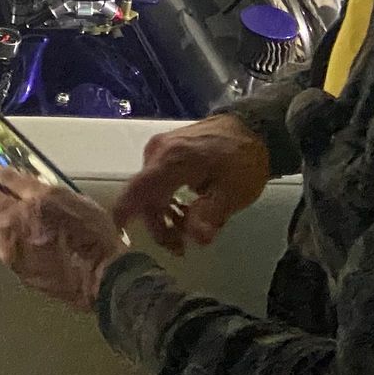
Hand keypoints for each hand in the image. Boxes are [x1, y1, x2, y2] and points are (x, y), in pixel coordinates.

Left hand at [0, 171, 128, 312]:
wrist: (107, 280)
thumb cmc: (85, 235)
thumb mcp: (57, 196)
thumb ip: (24, 185)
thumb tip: (3, 174)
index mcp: (9, 223)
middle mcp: (7, 246)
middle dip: (9, 201)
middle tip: (30, 192)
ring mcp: (20, 266)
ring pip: (14, 235)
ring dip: (25, 224)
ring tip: (53, 219)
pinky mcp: (34, 281)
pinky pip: (28, 253)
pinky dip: (36, 242)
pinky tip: (59, 241)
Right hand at [112, 113, 269, 254]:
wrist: (252, 125)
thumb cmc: (243, 158)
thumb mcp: (233, 193)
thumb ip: (209, 216)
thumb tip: (195, 239)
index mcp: (170, 162)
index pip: (136, 191)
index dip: (124, 215)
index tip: (121, 240)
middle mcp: (156, 153)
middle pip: (144, 197)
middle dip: (159, 226)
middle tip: (181, 248)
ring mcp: (160, 149)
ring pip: (151, 190)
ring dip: (165, 214)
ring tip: (189, 230)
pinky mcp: (166, 149)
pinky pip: (158, 180)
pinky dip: (168, 199)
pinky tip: (188, 209)